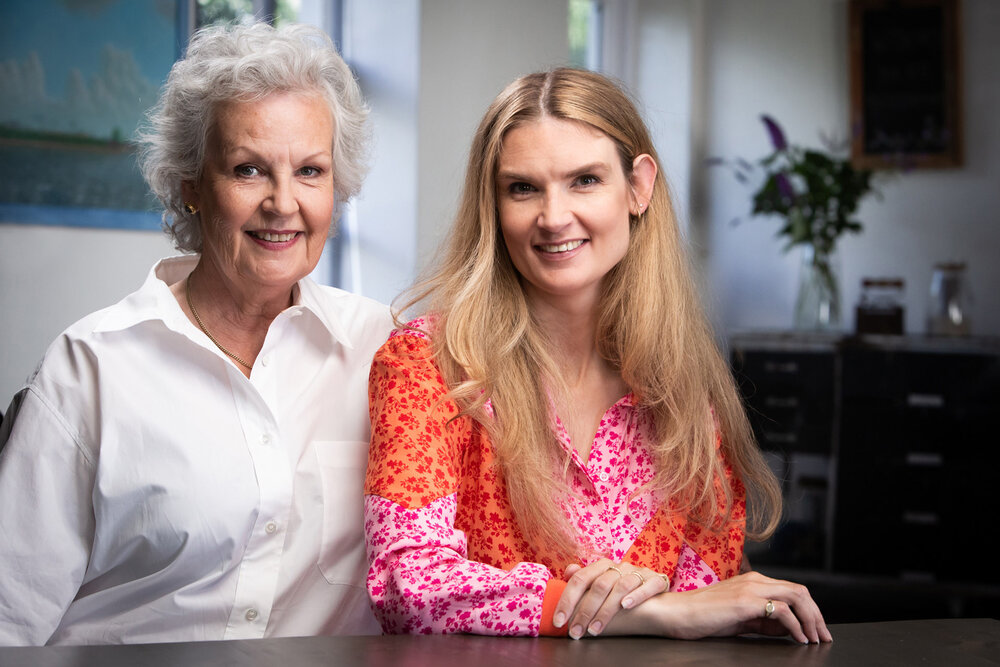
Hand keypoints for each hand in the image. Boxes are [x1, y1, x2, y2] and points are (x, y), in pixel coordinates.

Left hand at [553, 558, 667, 638]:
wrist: (656, 587)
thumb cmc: (622, 587)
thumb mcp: (602, 581)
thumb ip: (585, 578)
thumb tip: (568, 571)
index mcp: (602, 566)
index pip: (580, 579)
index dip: (567, 600)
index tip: (559, 621)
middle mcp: (619, 567)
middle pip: (599, 585)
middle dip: (585, 611)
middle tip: (576, 632)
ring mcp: (638, 573)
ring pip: (620, 588)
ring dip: (606, 611)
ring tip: (595, 629)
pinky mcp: (656, 580)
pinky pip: (647, 586)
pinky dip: (636, 595)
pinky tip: (625, 606)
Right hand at [632, 570, 832, 643]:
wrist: (676, 614)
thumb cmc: (702, 617)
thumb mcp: (738, 619)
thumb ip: (763, 621)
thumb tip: (789, 629)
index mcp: (752, 581)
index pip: (792, 590)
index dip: (811, 611)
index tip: (818, 631)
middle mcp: (755, 580)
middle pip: (801, 591)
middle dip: (817, 615)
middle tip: (824, 636)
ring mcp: (750, 589)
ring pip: (797, 596)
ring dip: (811, 620)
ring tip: (814, 639)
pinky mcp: (746, 602)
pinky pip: (782, 610)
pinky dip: (796, 626)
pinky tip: (798, 639)